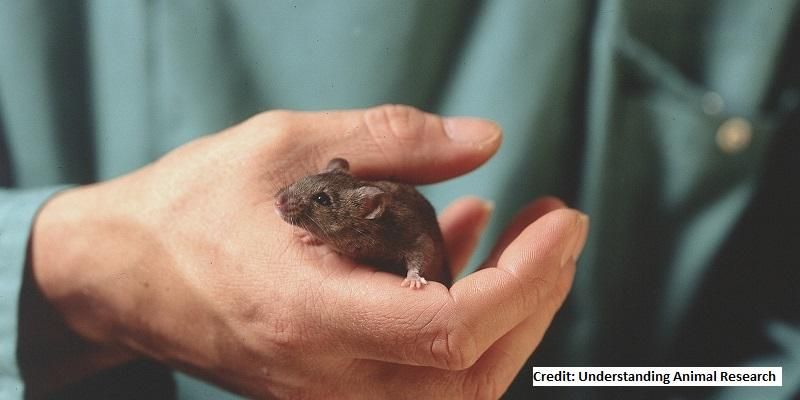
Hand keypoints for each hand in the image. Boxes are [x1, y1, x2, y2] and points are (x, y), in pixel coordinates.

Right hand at [29, 105, 587, 398]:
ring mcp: (326, 390)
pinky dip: (456, 309)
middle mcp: (322, 373)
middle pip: (471, 371)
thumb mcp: (284, 146)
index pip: (450, 329)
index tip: (561, 223)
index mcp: (307, 314)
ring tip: (522, 232)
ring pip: (454, 382)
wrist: (119, 272)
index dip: (525, 281)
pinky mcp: (327, 383)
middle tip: (557, 225)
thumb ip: (390, 140)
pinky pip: (417, 367)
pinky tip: (459, 240)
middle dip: (535, 297)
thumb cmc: (188, 206)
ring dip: (505, 309)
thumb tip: (484, 138)